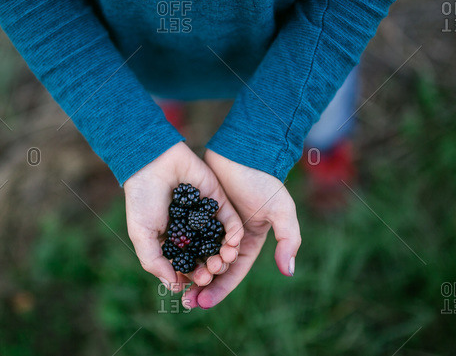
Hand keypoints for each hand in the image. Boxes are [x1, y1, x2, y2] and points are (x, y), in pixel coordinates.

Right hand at [123, 142, 243, 292]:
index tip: (198, 283)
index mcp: (174, 241)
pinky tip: (233, 243)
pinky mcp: (219, 202)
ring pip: (222, 243)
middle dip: (212, 269)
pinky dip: (234, 234)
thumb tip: (173, 287)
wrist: (152, 163)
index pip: (189, 266)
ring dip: (226, 255)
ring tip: (223, 260)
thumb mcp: (142, 235)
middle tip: (211, 272)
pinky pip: (231, 221)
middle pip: (208, 257)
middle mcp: (192, 231)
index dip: (195, 277)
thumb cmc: (142, 199)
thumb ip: (155, 262)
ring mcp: (207, 217)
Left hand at [183, 149, 300, 307]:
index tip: (203, 303)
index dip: (219, 289)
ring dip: (188, 271)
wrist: (242, 151)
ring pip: (197, 255)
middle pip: (212, 269)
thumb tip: (287, 271)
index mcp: (247, 241)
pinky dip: (179, 249)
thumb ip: (289, 239)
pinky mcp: (197, 212)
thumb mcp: (281, 210)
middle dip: (200, 286)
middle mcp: (228, 237)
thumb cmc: (263, 181)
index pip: (232, 272)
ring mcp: (211, 224)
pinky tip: (167, 260)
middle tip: (185, 300)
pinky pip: (187, 236)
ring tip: (175, 285)